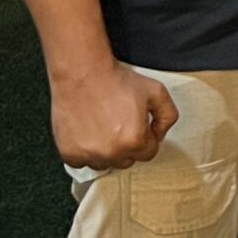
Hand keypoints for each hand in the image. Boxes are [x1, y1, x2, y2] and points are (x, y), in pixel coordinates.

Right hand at [49, 60, 178, 169]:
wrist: (83, 73)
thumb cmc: (115, 81)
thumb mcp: (156, 92)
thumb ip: (168, 116)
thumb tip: (160, 134)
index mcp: (134, 141)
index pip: (148, 153)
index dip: (146, 138)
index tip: (139, 127)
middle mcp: (111, 153)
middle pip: (126, 160)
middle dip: (127, 146)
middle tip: (120, 124)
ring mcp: (88, 155)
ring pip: (104, 163)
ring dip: (106, 151)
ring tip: (103, 127)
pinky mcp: (69, 153)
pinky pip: (81, 162)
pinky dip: (85, 152)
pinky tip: (88, 133)